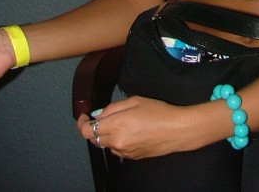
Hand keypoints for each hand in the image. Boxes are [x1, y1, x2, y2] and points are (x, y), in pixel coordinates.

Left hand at [77, 96, 195, 158]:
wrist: (177, 130)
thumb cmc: (158, 111)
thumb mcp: (135, 100)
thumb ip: (113, 108)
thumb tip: (99, 115)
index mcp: (116, 126)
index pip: (87, 131)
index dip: (81, 124)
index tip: (84, 116)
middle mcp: (117, 142)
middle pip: (95, 138)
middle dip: (96, 127)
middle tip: (107, 116)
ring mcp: (124, 152)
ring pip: (106, 144)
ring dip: (107, 135)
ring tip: (123, 123)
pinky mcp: (132, 158)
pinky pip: (118, 149)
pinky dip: (118, 141)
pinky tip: (131, 132)